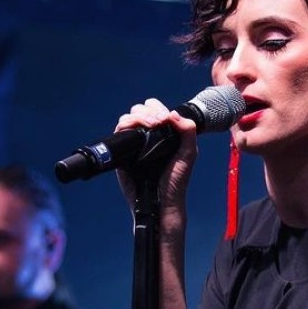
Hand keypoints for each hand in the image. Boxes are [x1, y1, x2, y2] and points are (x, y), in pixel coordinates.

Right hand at [114, 98, 200, 226]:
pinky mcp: (122, 153)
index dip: (158, 108)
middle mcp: (146, 136)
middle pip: (139, 110)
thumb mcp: (189, 154)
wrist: (162, 200)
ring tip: (152, 125)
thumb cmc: (176, 180)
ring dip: (139, 116)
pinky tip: (136, 130)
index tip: (165, 118)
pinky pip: (118, 133)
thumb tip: (173, 113)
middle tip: (159, 122)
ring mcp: (133, 144)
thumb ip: (188, 131)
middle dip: (149, 111)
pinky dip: (125, 125)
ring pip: (127, 118)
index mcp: (161, 133)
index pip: (154, 110)